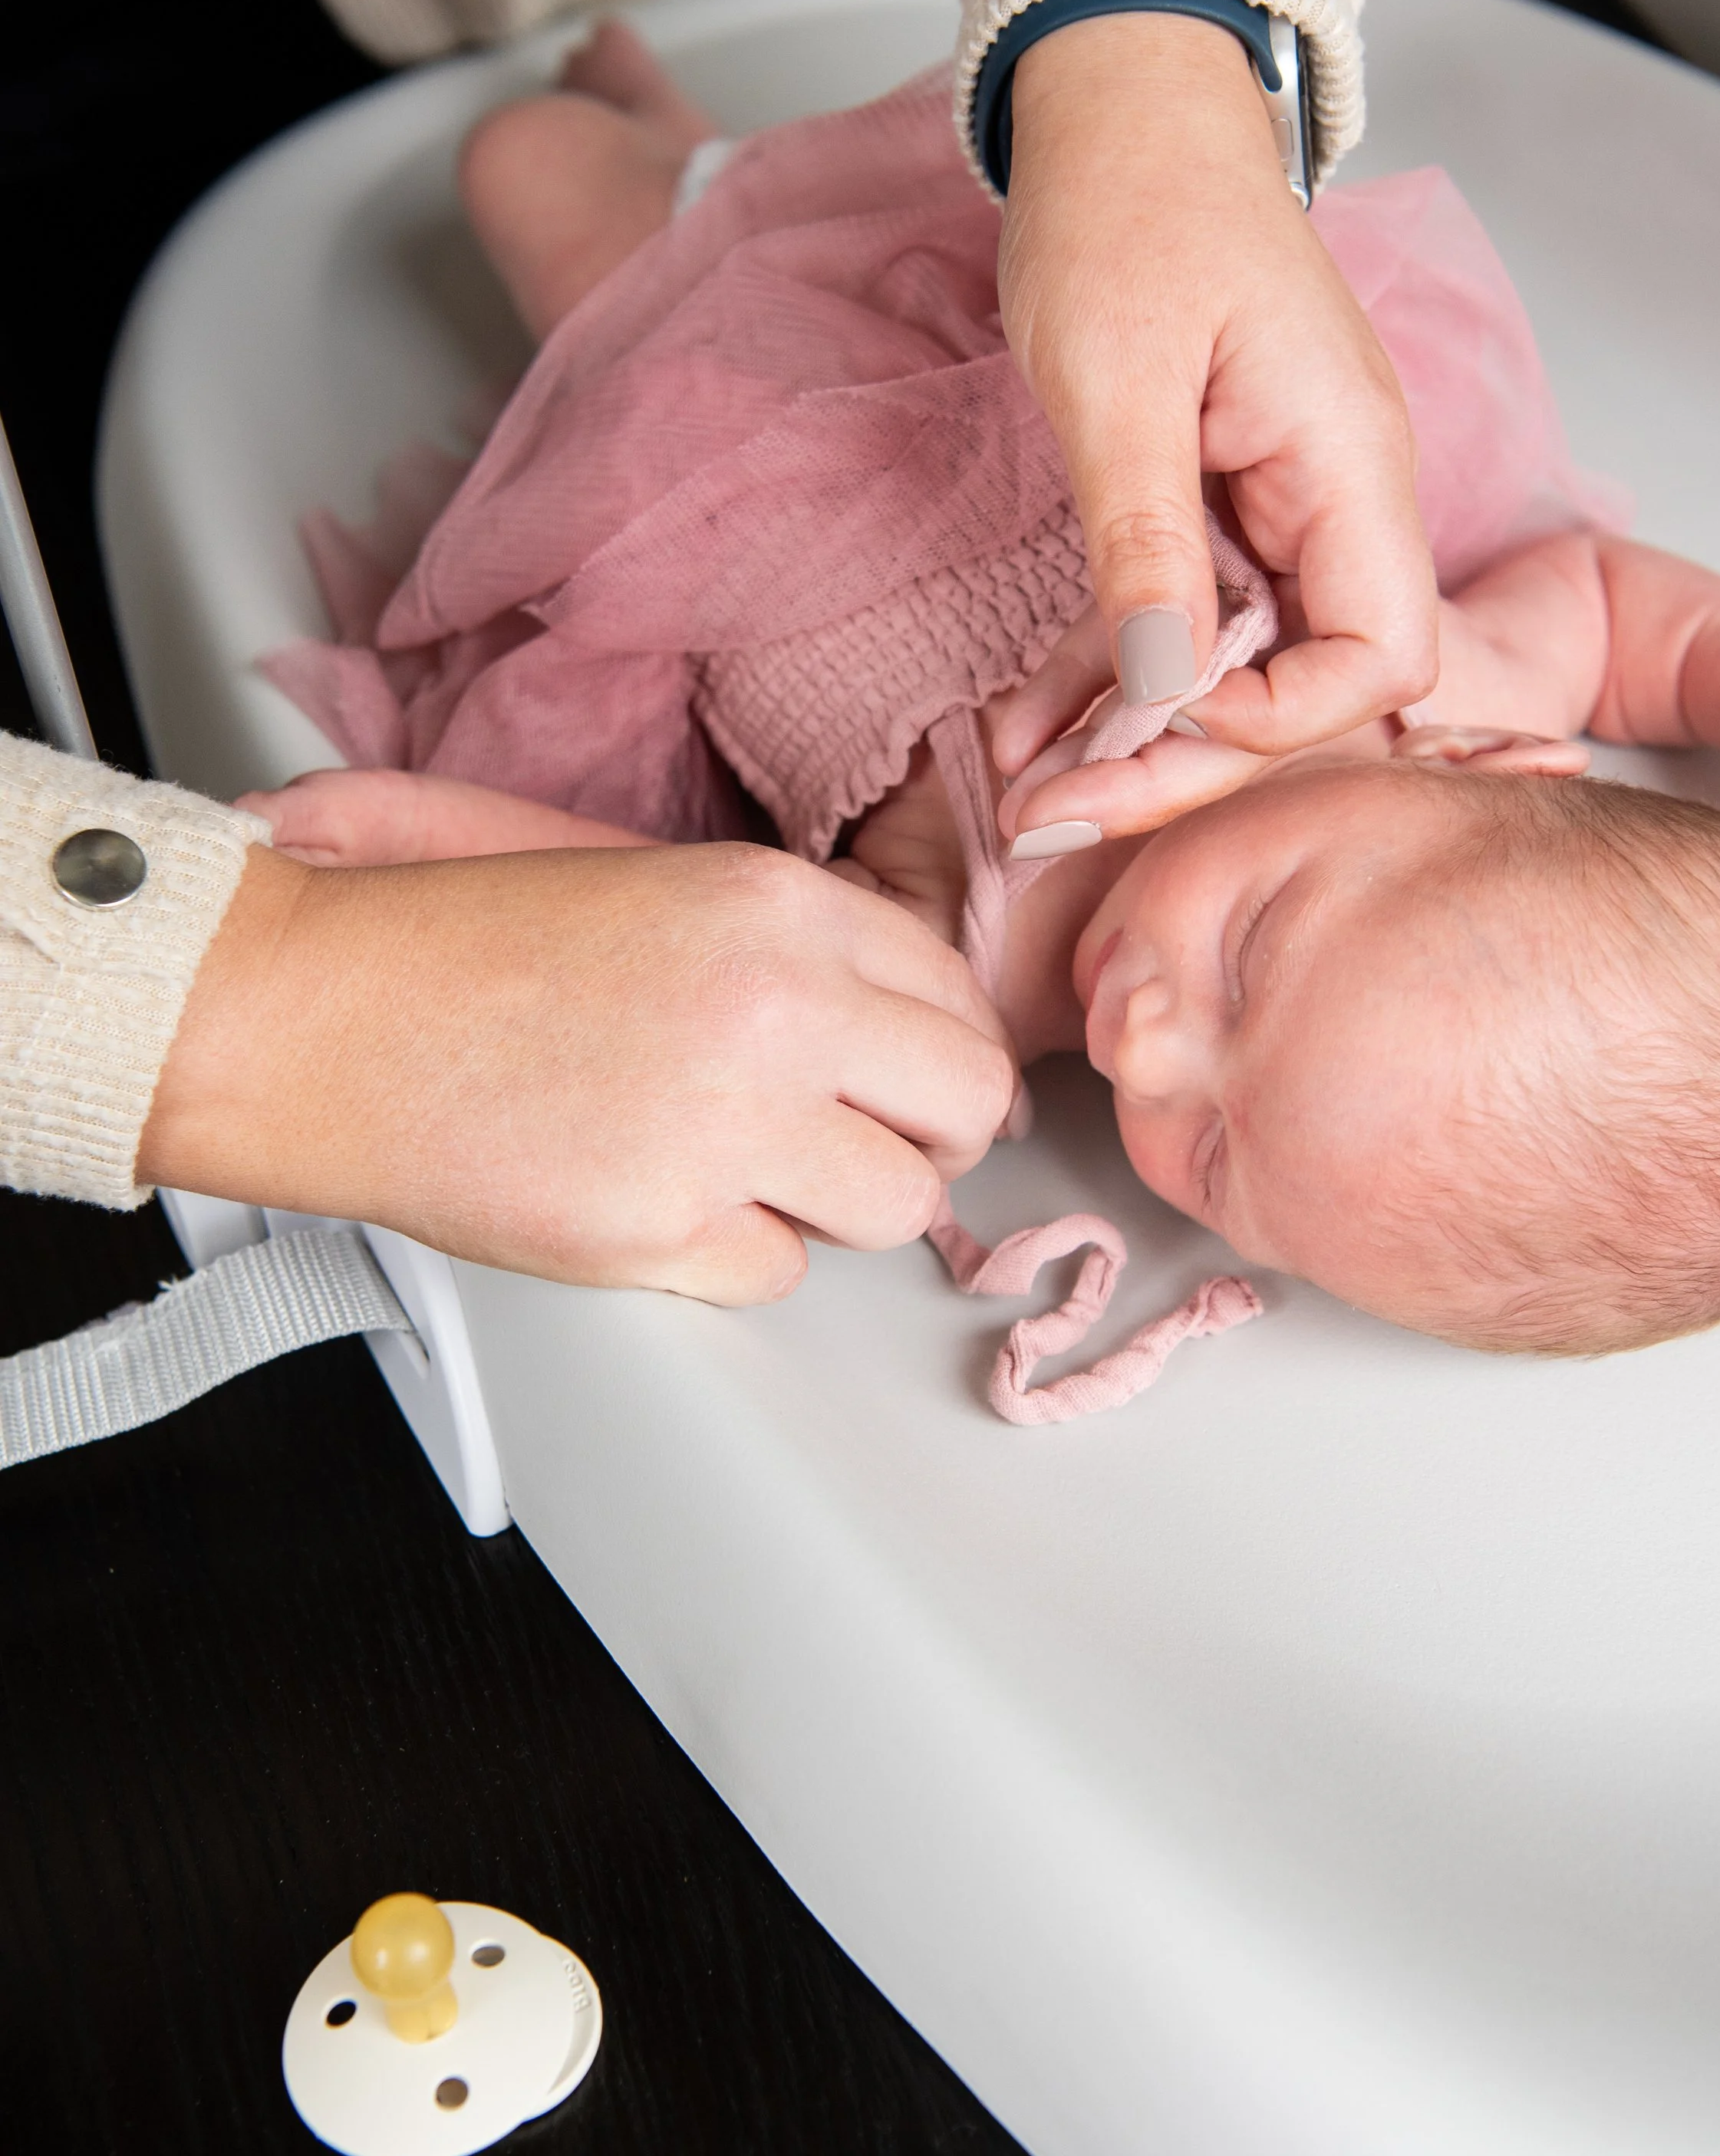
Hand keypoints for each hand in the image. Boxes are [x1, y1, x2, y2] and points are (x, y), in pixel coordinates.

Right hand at [139, 841, 1016, 1300]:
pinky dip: (730, 1254)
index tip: (906, 1079)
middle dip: (925, 1135)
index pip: (956, 997)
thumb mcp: (653, 881)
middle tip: (861, 1141)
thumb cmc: (451, 946)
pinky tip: (656, 1198)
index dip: (934, 1051)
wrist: (316, 1013)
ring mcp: (727, 1126)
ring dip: (834, 1205)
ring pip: (897, 1209)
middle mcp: (779, 1010)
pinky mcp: (662, 1230)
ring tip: (744, 1170)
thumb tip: (902, 1024)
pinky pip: (779, 1273)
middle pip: (966, 1107)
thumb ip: (793, 941)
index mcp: (780, 906)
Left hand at [990, 10, 1437, 842]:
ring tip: (1025, 793)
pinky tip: (1031, 726)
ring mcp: (1285, 501)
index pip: (1377, 659)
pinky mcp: (1226, 501)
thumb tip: (1166, 689)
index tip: (1155, 728)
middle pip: (1308, 687)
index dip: (1276, 723)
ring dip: (1134, 737)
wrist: (1118, 104)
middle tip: (1058, 820)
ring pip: (1235, 666)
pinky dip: (1112, 673)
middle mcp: (1338, 494)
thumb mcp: (1115, 378)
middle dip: (1185, 764)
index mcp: (1349, 460)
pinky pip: (1185, 617)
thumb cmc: (1129, 198)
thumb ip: (1147, 541)